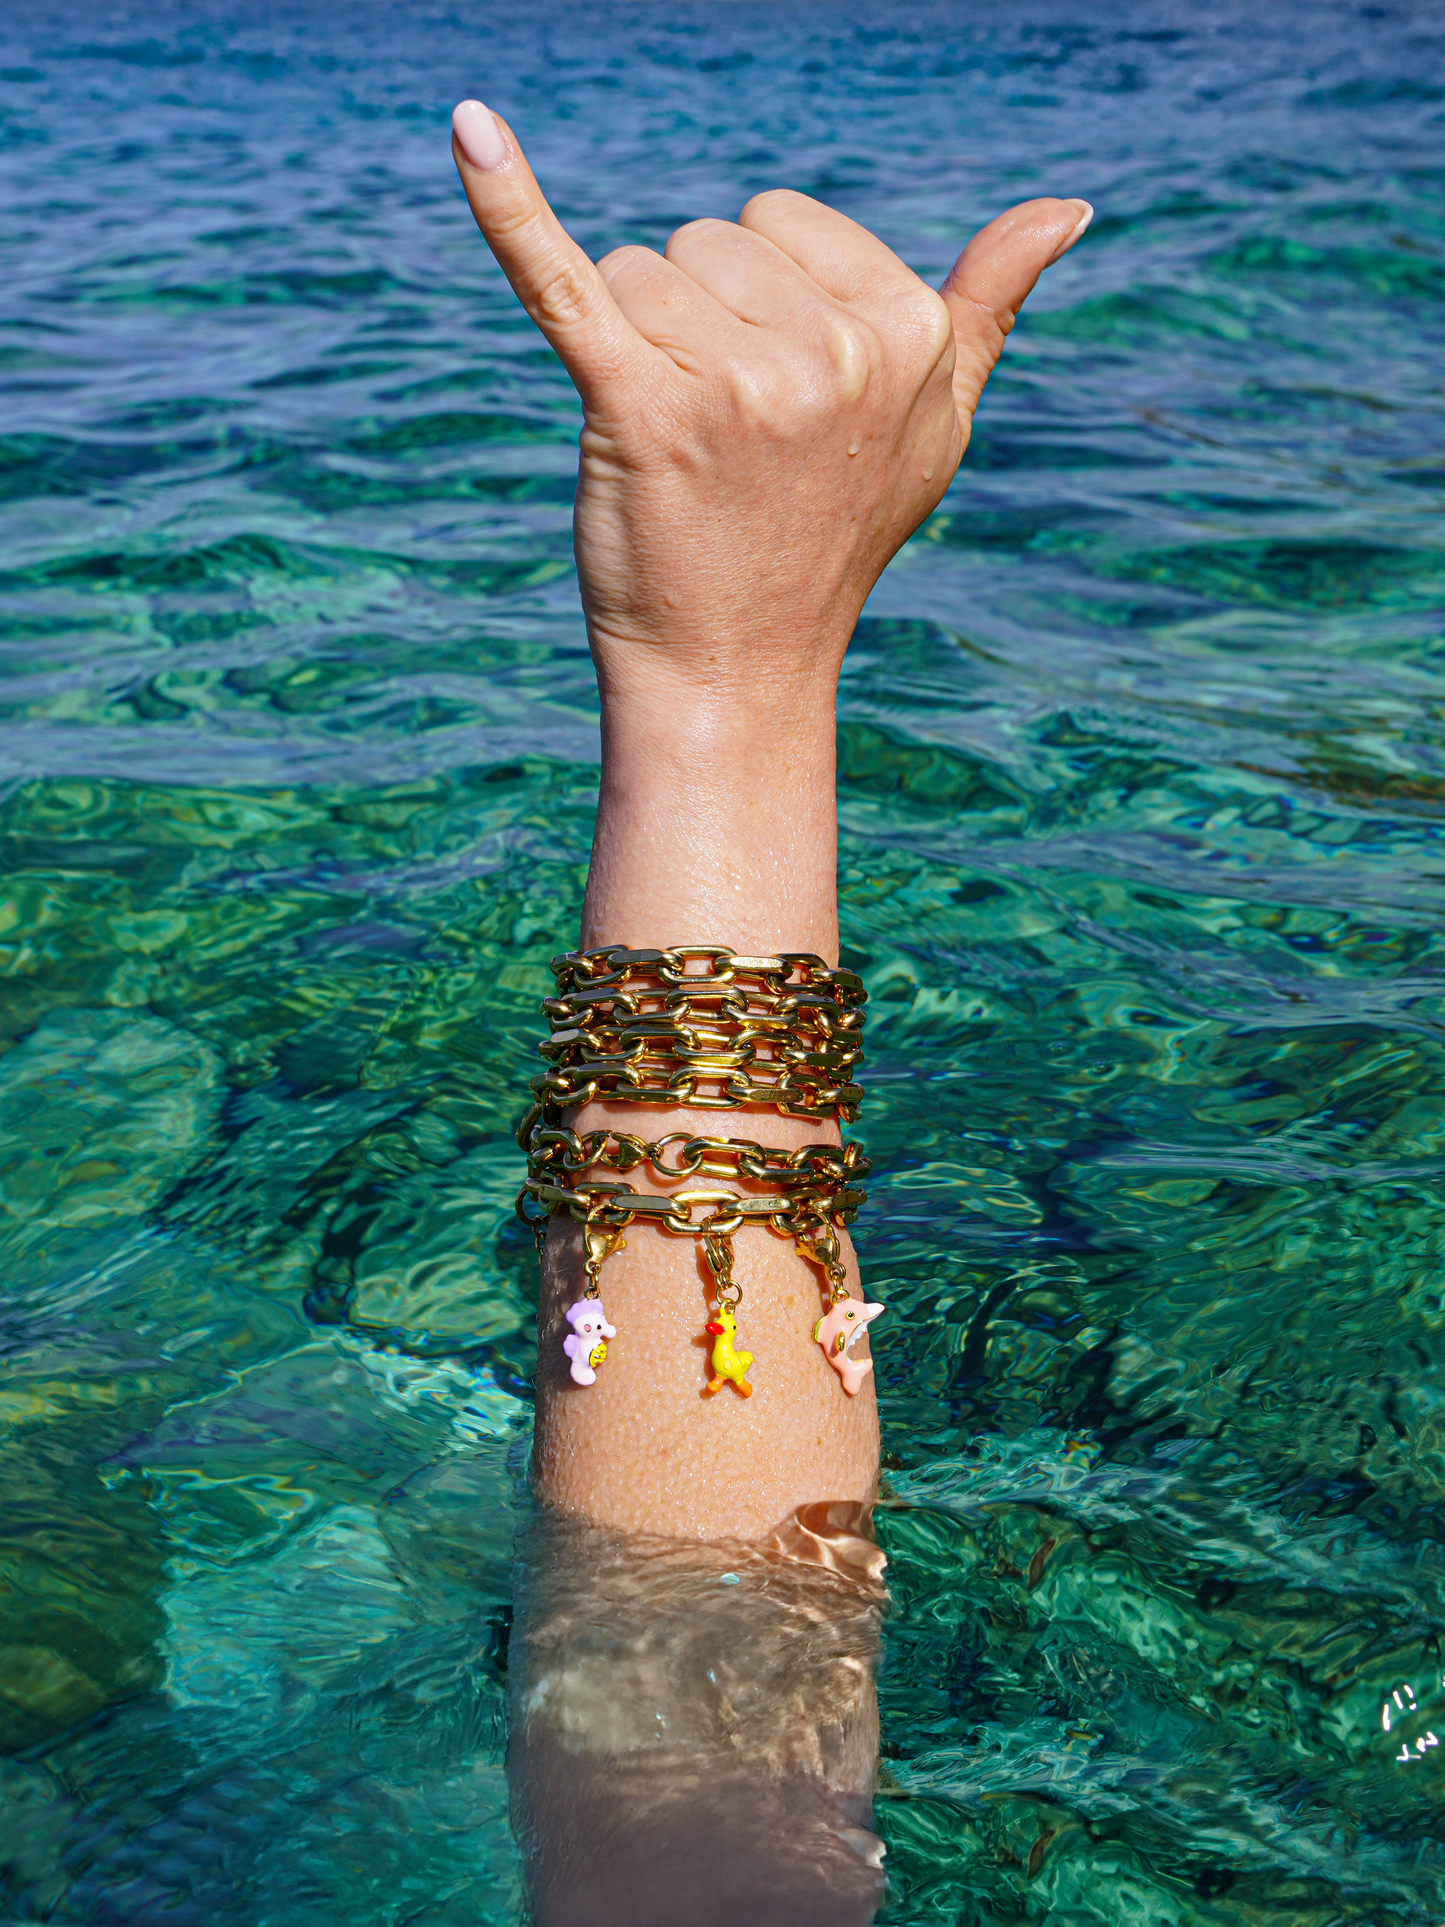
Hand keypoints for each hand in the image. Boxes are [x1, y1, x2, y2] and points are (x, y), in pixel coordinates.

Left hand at [451, 100, 1090, 712]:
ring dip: (639, 348)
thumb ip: (988, 312)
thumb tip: (1069, 209)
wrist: (738, 671)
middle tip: (723, 443)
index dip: (761, 305)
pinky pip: (561, 279)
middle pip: (707, 242)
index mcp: (908, 334)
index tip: (780, 407)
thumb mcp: (936, 428)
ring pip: (640, 272)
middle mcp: (834, 351)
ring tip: (680, 452)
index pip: (782, 226)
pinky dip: (506, 205)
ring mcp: (737, 382)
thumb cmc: (828, 543)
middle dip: (698, 325)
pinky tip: (469, 131)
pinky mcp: (637, 408)